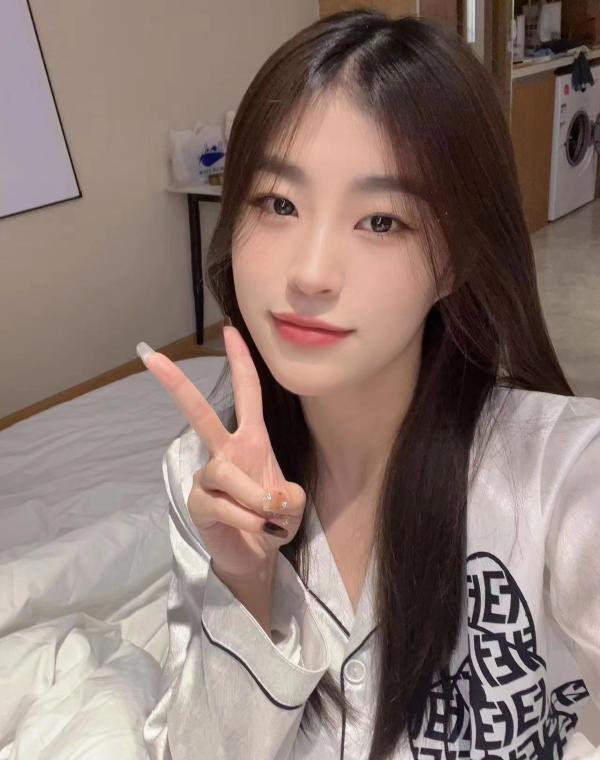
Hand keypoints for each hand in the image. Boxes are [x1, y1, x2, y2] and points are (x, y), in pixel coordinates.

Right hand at [137, 326, 306, 579]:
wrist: (258, 555)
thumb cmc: (273, 519)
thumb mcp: (292, 504)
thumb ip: (288, 496)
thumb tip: (270, 498)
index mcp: (251, 440)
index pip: (247, 394)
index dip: (240, 362)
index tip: (230, 331)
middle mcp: (226, 452)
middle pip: (200, 413)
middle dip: (177, 385)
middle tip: (152, 358)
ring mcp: (208, 476)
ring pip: (226, 472)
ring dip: (257, 498)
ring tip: (270, 517)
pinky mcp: (199, 502)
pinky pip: (224, 505)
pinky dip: (248, 519)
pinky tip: (257, 527)